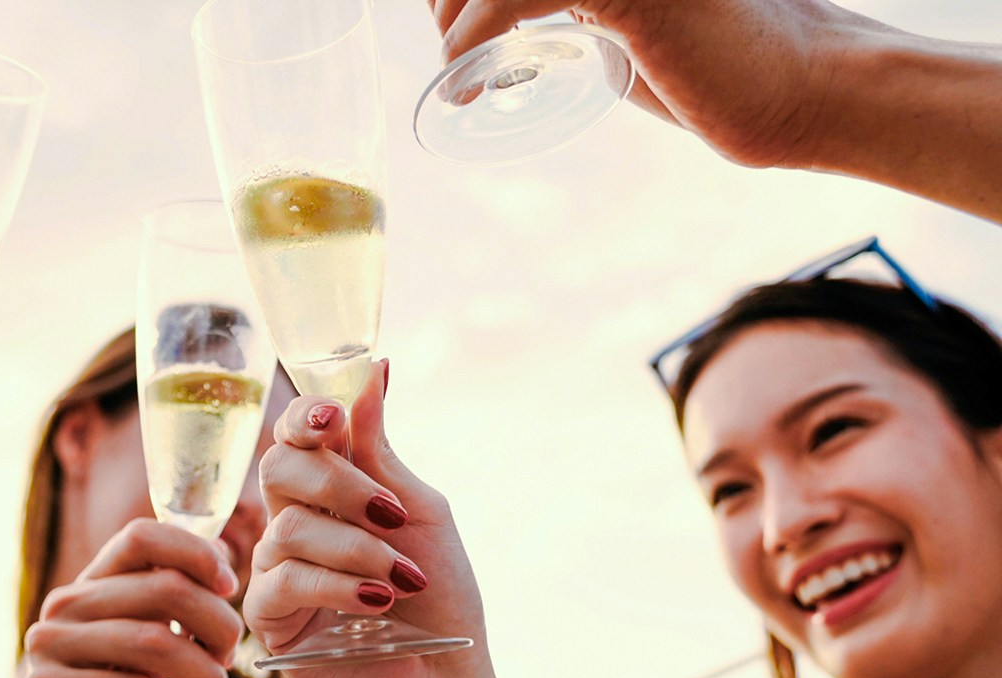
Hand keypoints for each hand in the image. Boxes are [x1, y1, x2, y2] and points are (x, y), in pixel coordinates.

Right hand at [12, 519, 240, 677]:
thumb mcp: (149, 645)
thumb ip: (174, 603)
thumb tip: (221, 558)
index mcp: (90, 584)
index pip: (143, 536)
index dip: (196, 553)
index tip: (229, 587)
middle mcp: (63, 606)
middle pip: (165, 589)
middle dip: (219, 625)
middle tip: (231, 659)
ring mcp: (48, 647)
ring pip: (155, 643)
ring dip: (205, 675)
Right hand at [245, 362, 492, 677]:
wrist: (446, 676)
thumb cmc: (439, 594)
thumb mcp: (418, 510)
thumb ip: (380, 450)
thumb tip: (374, 369)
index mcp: (328, 490)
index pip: (294, 436)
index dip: (304, 418)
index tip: (332, 418)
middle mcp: (295, 521)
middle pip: (279, 470)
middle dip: (337, 485)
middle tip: (390, 513)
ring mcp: (277, 568)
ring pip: (290, 527)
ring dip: (357, 550)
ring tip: (402, 580)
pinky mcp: (270, 618)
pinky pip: (285, 580)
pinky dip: (338, 586)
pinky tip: (379, 602)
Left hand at [430, 0, 868, 167]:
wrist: (799, 94)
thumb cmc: (717, 72)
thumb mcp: (627, 29)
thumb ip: (578, 13)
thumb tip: (508, 32)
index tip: (449, 21)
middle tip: (451, 49)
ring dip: (452, 17)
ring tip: (456, 66)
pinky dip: (469, 41)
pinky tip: (465, 82)